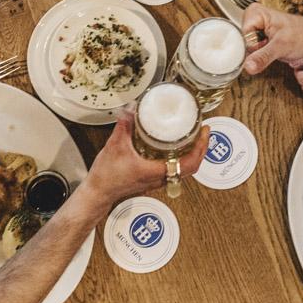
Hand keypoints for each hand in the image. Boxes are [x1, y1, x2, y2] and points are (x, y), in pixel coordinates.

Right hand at [81, 110, 208, 206]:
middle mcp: (159, 178)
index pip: (189, 163)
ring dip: (192, 153)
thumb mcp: (115, 146)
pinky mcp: (152, 178)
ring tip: (194, 136)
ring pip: (183, 169)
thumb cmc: (106, 177)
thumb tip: (132, 110)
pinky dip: (180, 157)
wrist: (98, 193)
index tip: (204, 132)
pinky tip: (175, 146)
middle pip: (191, 166)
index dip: (201, 148)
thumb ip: (124, 126)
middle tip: (203, 131)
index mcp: (155, 171)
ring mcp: (157, 180)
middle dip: (201, 148)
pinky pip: (173, 169)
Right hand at [241, 3, 302, 75]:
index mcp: (256, 13)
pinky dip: (261, 57)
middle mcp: (255, 19)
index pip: (240, 34)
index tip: (262, 47)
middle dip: (254, 51)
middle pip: (242, 41)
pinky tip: (273, 53)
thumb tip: (248, 66)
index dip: (251, 45)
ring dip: (258, 55)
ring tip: (274, 49)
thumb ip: (262, 57)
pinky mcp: (264, 40)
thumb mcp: (281, 47)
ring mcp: (259, 30)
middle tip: (270, 48)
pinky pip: (254, 52)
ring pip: (247, 48)